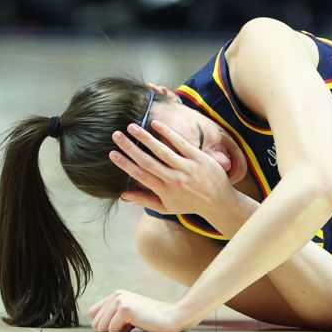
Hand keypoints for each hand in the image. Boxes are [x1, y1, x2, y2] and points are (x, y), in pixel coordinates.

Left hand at [87, 290, 193, 331]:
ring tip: (134, 326)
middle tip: (130, 326)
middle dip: (110, 331)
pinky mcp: (125, 308)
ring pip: (101, 327)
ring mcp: (120, 300)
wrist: (174, 317)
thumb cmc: (153, 320)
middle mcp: (116, 295)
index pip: (92, 314)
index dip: (104, 325)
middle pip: (95, 323)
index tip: (121, 326)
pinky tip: (138, 325)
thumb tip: (94, 326)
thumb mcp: (129, 315)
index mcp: (116, 295)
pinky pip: (112, 329)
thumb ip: (112, 316)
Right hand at [109, 119, 236, 218]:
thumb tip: (122, 194)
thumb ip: (144, 200)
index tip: (112, 153)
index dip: (125, 164)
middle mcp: (174, 179)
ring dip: (145, 137)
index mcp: (164, 190)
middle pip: (147, 161)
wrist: (220, 202)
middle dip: (130, 147)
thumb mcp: (166, 207)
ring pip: (162, 150)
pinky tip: (156, 124)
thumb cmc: (190, 205)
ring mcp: (187, 167)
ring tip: (132, 127)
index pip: (140, 175)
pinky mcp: (199, 158)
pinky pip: (181, 143)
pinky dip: (168, 133)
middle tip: (116, 135)